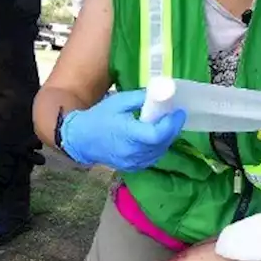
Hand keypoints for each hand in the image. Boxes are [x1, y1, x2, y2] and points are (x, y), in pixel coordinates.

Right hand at [60, 89, 186, 170]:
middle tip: (174, 116)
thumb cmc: (99, 118)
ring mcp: (133, 162)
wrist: (81, 139)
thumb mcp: (118, 102)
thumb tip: (158, 94)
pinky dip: (157, 147)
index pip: (157, 134)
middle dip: (172, 129)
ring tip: (164, 125)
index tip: (178, 112)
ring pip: (159, 151)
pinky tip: (154, 137)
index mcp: (129, 134)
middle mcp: (133, 151)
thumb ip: (139, 98)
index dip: (172, 124)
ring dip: (166, 138)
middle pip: (162, 143)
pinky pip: (152, 157)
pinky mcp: (132, 167)